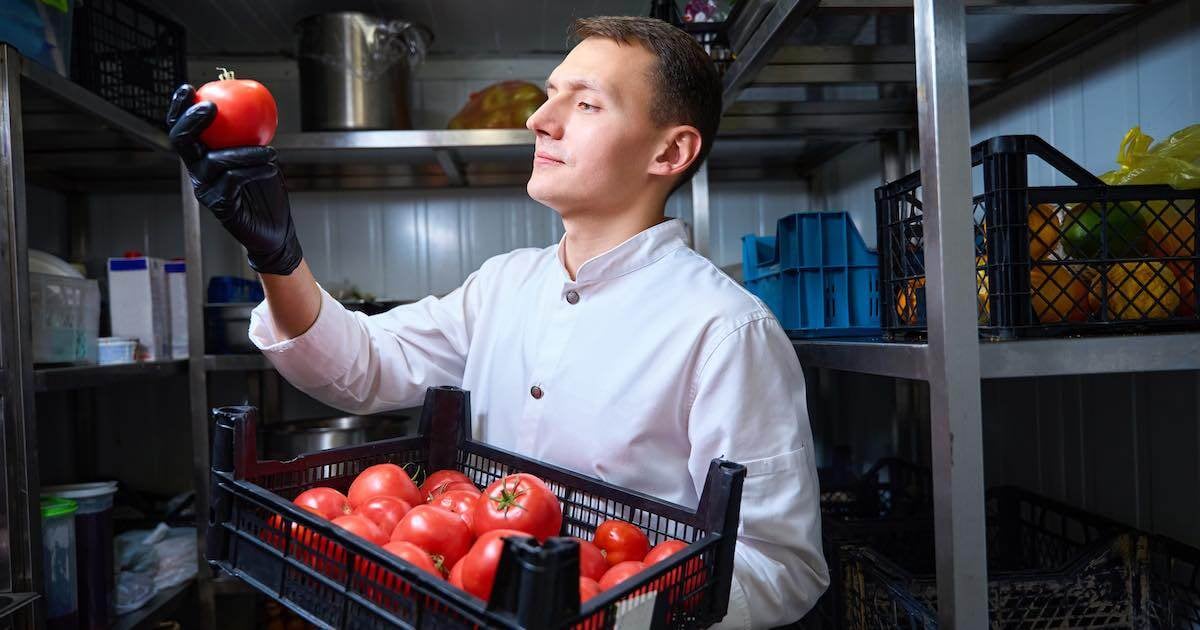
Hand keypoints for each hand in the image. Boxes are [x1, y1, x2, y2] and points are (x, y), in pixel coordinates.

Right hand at [166, 84, 302, 275]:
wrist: (276, 228)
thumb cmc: (267, 188)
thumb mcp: (259, 153)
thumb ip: (250, 132)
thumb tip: (254, 100)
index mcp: (201, 156)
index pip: (181, 129)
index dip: (179, 108)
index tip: (189, 87)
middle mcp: (197, 172)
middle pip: (182, 142)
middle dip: (191, 120)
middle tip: (212, 107)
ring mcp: (205, 190)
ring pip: (215, 161)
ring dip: (245, 152)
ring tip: (271, 151)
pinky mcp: (220, 206)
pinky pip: (234, 180)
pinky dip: (255, 169)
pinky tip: (272, 167)